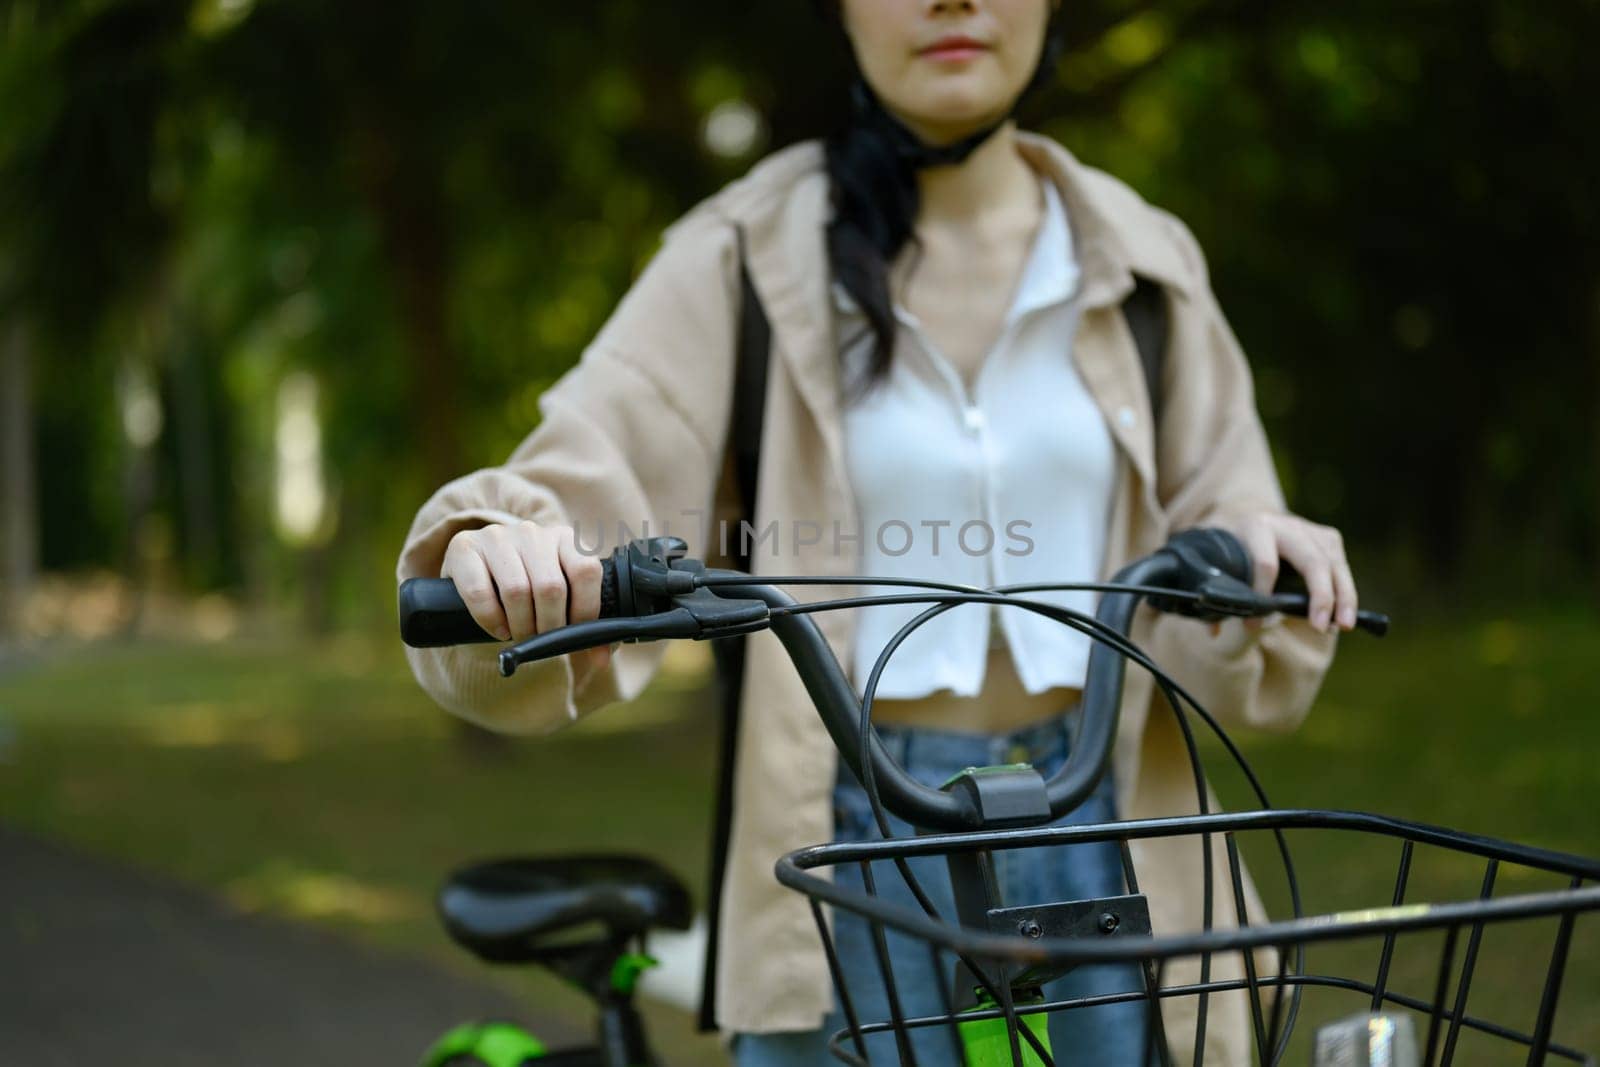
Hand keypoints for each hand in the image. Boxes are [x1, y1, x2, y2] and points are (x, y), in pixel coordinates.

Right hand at [440, 521, 613, 673]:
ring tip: (520, 636)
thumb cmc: (529, 591)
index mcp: (564, 538)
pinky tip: (498, 630)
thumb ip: (584, 624)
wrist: (479, 576)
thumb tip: (602, 658)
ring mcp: (497, 536)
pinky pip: (480, 592)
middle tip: (543, 640)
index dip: (585, 610)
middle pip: (551, 587)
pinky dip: (491, 620)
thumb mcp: (560, 598)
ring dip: (521, 626)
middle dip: (549, 626)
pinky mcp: (464, 547)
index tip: (575, 634)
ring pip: (517, 591)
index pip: (586, 571)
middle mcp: (532, 531)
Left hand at [1217, 511, 1357, 633]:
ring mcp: (1310, 529)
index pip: (1265, 562)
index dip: (1262, 593)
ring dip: (1343, 595)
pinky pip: (1341, 563)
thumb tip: (1213, 631)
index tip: (1252, 624)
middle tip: (1319, 626)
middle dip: (1320, 595)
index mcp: (1254, 527)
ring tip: (1344, 625)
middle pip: (1312, 560)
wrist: (1247, 511)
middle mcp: (1286, 525)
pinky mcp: (1327, 537)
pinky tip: (1345, 612)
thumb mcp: (1218, 557)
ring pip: (1333, 562)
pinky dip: (1346, 589)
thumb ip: (1216, 590)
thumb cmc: (1231, 544)